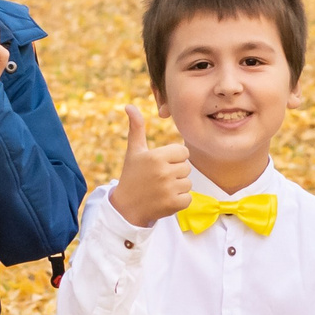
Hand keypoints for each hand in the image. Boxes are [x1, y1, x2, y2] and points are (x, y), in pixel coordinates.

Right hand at [110, 103, 192, 226]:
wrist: (126, 208)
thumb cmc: (132, 176)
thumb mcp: (134, 151)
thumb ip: (136, 128)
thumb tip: (129, 106)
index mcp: (157, 156)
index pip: (183, 153)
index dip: (174, 158)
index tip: (161, 164)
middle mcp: (164, 172)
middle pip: (186, 167)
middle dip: (176, 172)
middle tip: (159, 178)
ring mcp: (170, 189)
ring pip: (188, 183)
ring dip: (178, 187)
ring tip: (161, 189)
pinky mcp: (174, 204)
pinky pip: (188, 198)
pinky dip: (179, 200)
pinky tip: (165, 199)